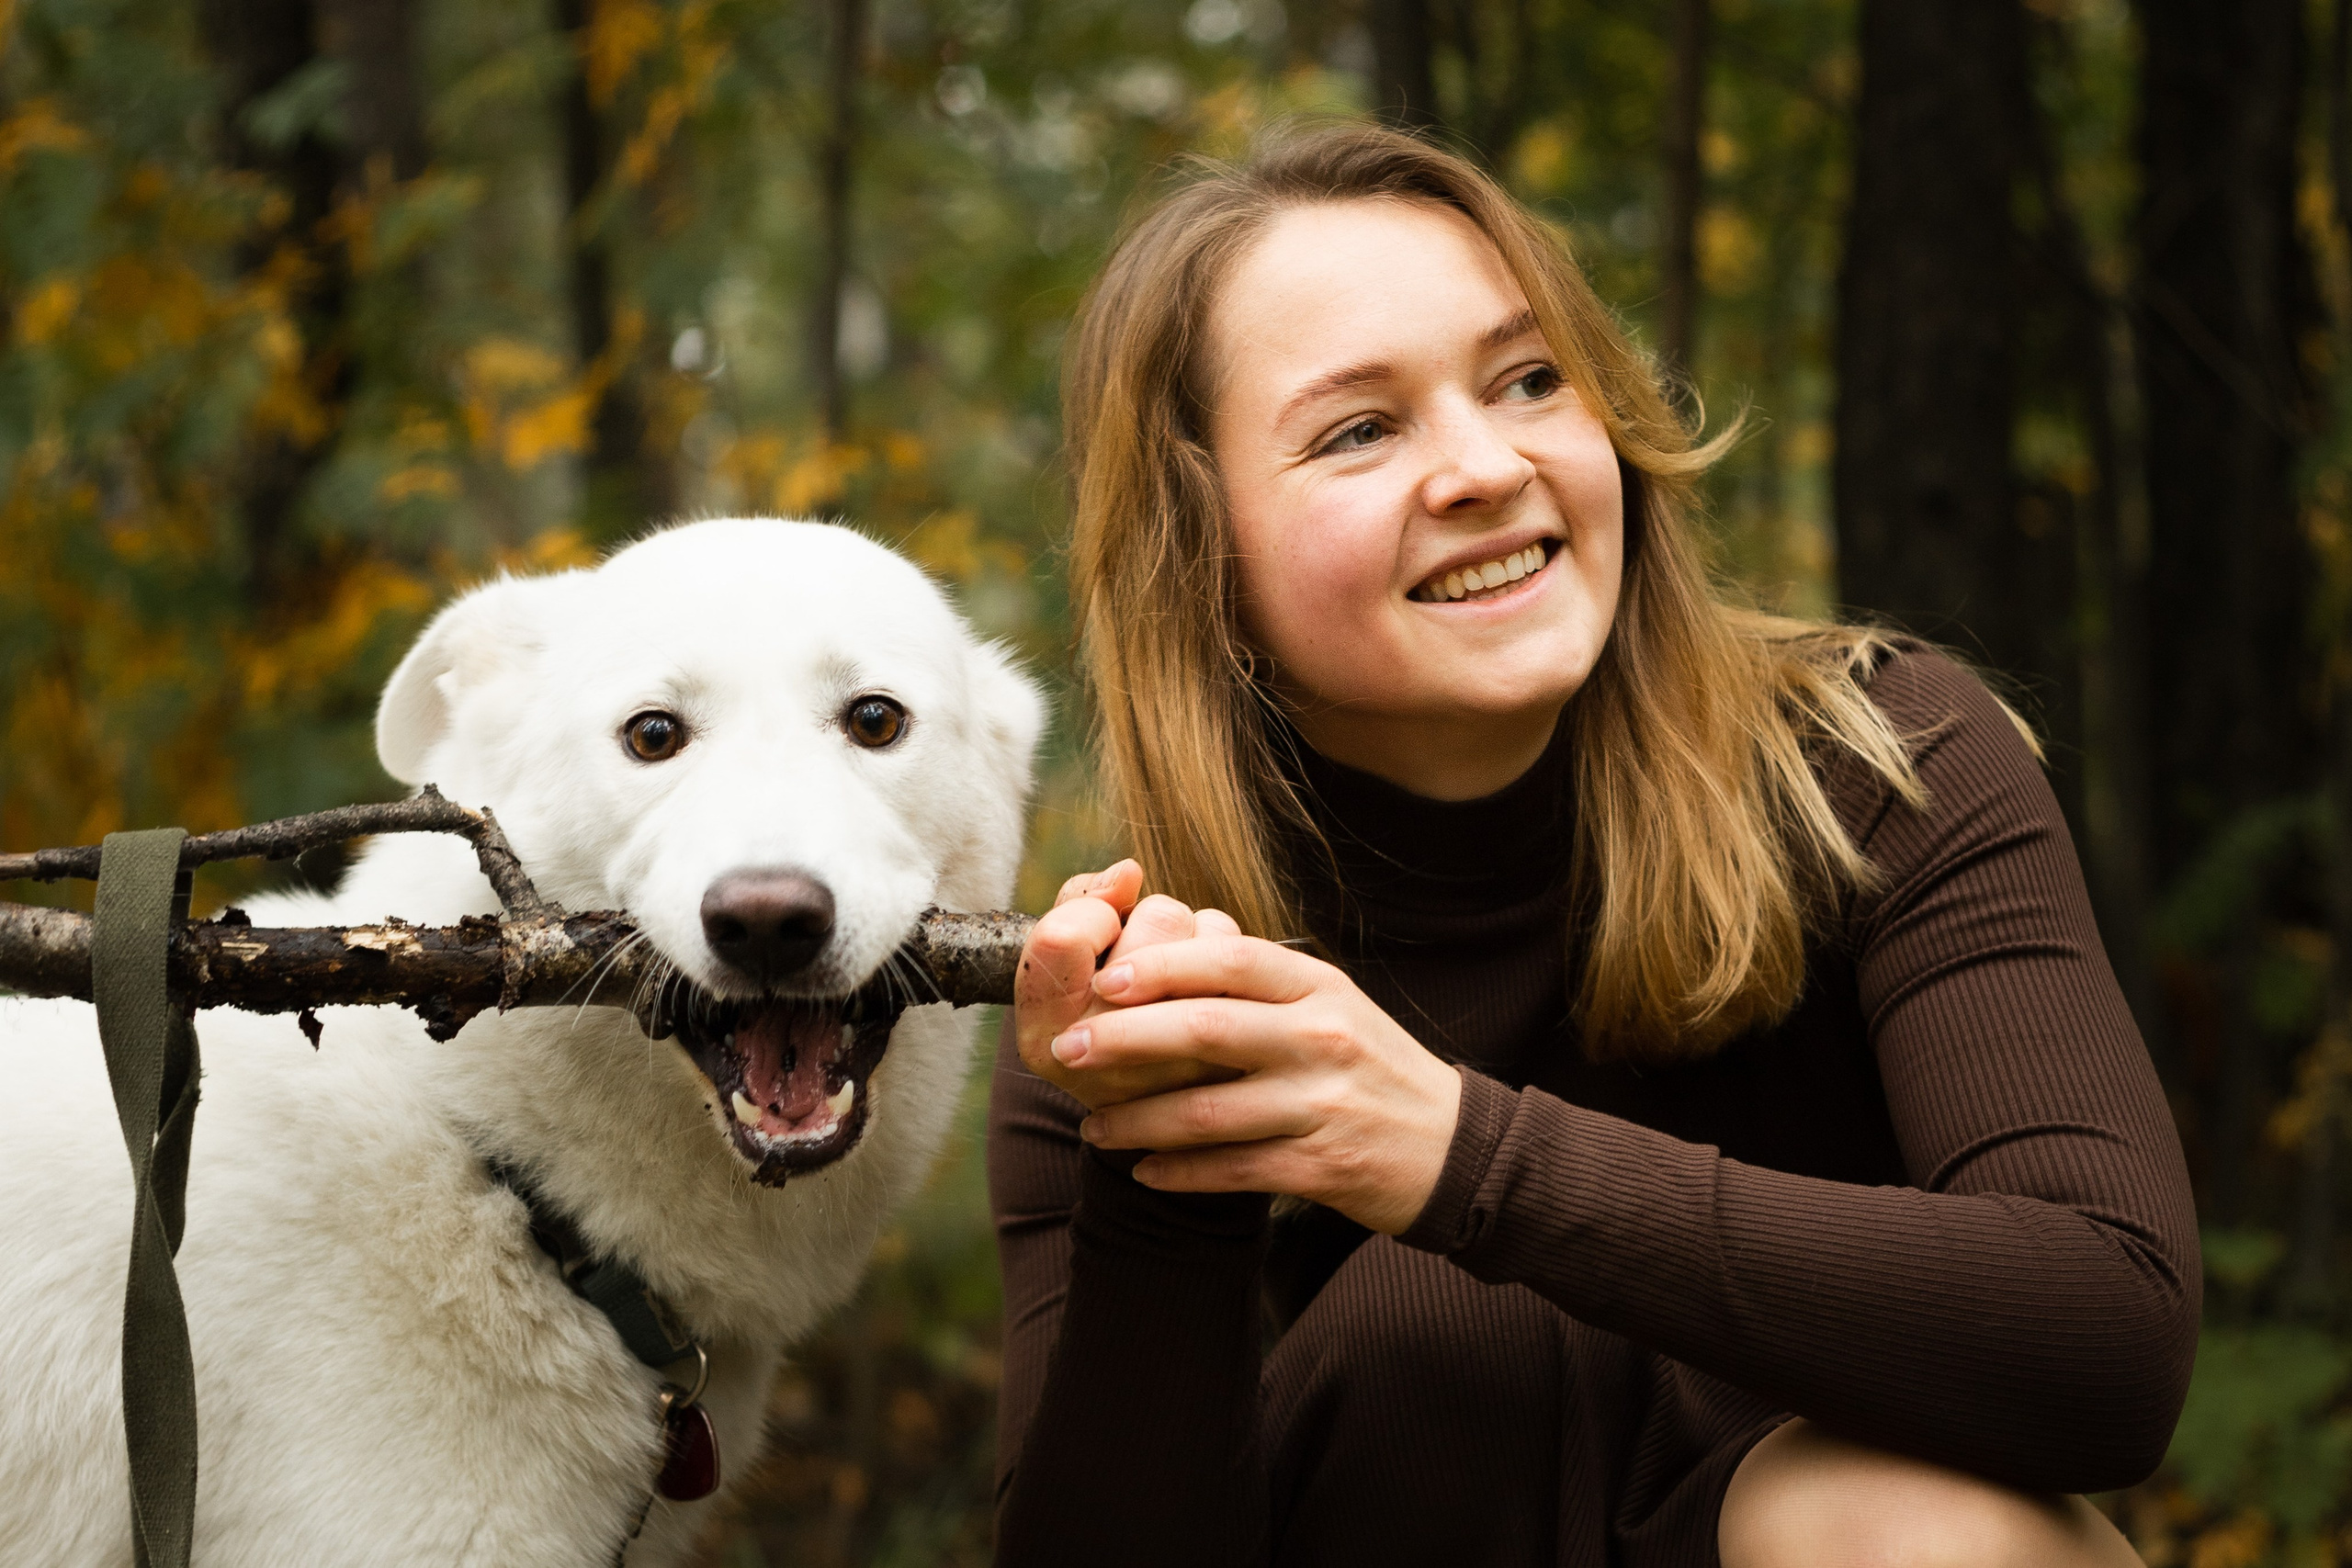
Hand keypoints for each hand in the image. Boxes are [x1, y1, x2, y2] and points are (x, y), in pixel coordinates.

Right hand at [1013, 861, 1242, 1110]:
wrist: (1153, 1107)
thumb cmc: (1099, 1009)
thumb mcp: (1061, 965)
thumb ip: (1077, 905)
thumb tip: (1128, 872)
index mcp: (1050, 1039)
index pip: (1066, 936)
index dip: (1089, 914)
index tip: (1097, 932)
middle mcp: (1112, 1062)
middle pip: (1156, 918)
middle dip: (1150, 918)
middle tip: (1137, 956)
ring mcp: (1180, 1066)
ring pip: (1206, 928)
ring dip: (1190, 934)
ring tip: (1171, 977)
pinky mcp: (1235, 1062)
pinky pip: (1241, 956)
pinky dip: (1224, 956)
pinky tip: (1207, 993)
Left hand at [1048, 931, 1462, 1235]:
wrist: (1452, 1148)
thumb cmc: (1370, 1067)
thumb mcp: (1330, 1006)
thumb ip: (1259, 985)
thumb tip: (1163, 957)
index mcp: (1319, 987)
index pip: (1231, 960)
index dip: (1161, 964)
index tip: (1104, 979)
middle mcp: (1322, 1037)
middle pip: (1206, 1029)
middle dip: (1125, 1039)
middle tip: (1069, 1048)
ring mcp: (1323, 1103)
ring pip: (1208, 1110)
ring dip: (1138, 1119)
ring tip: (1094, 1127)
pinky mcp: (1323, 1166)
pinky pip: (1233, 1170)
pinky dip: (1180, 1173)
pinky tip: (1143, 1172)